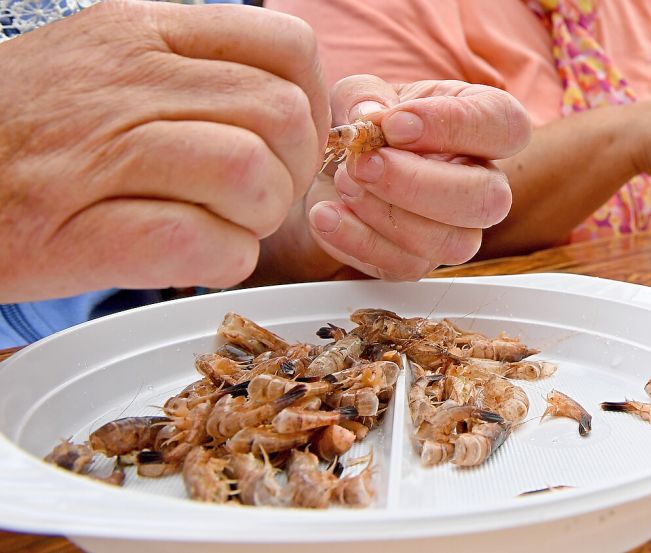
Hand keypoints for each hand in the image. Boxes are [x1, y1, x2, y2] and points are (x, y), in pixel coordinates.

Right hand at [0, 0, 327, 301]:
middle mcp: (127, 81)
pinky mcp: (76, 231)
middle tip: (257, 198)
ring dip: (258, 218)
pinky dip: (221, 261)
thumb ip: (192, 69)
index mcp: (143, 31)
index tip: (290, 144)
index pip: (288, 48)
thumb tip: (288, 103)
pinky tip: (196, 259)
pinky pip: (202, 242)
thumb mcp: (106, 62)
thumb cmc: (26, 126)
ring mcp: (99, 153)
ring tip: (222, 227)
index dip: (312, 107)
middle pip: (283, 117)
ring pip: (250, 173)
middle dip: (293, 173)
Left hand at [302, 75, 531, 279]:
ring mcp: (458, 229)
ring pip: (453, 243)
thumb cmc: (365, 123)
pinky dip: (357, 241)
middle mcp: (483, 182)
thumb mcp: (361, 93)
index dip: (454, 126)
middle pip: (489, 200)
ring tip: (342, 182)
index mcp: (485, 125)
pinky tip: (327, 214)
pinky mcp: (419, 261)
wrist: (332, 166)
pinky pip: (405, 266)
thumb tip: (370, 118)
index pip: (506, 126)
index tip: (394, 124)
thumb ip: (367, 96)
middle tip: (364, 163)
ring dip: (389, 215)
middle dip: (419, 184)